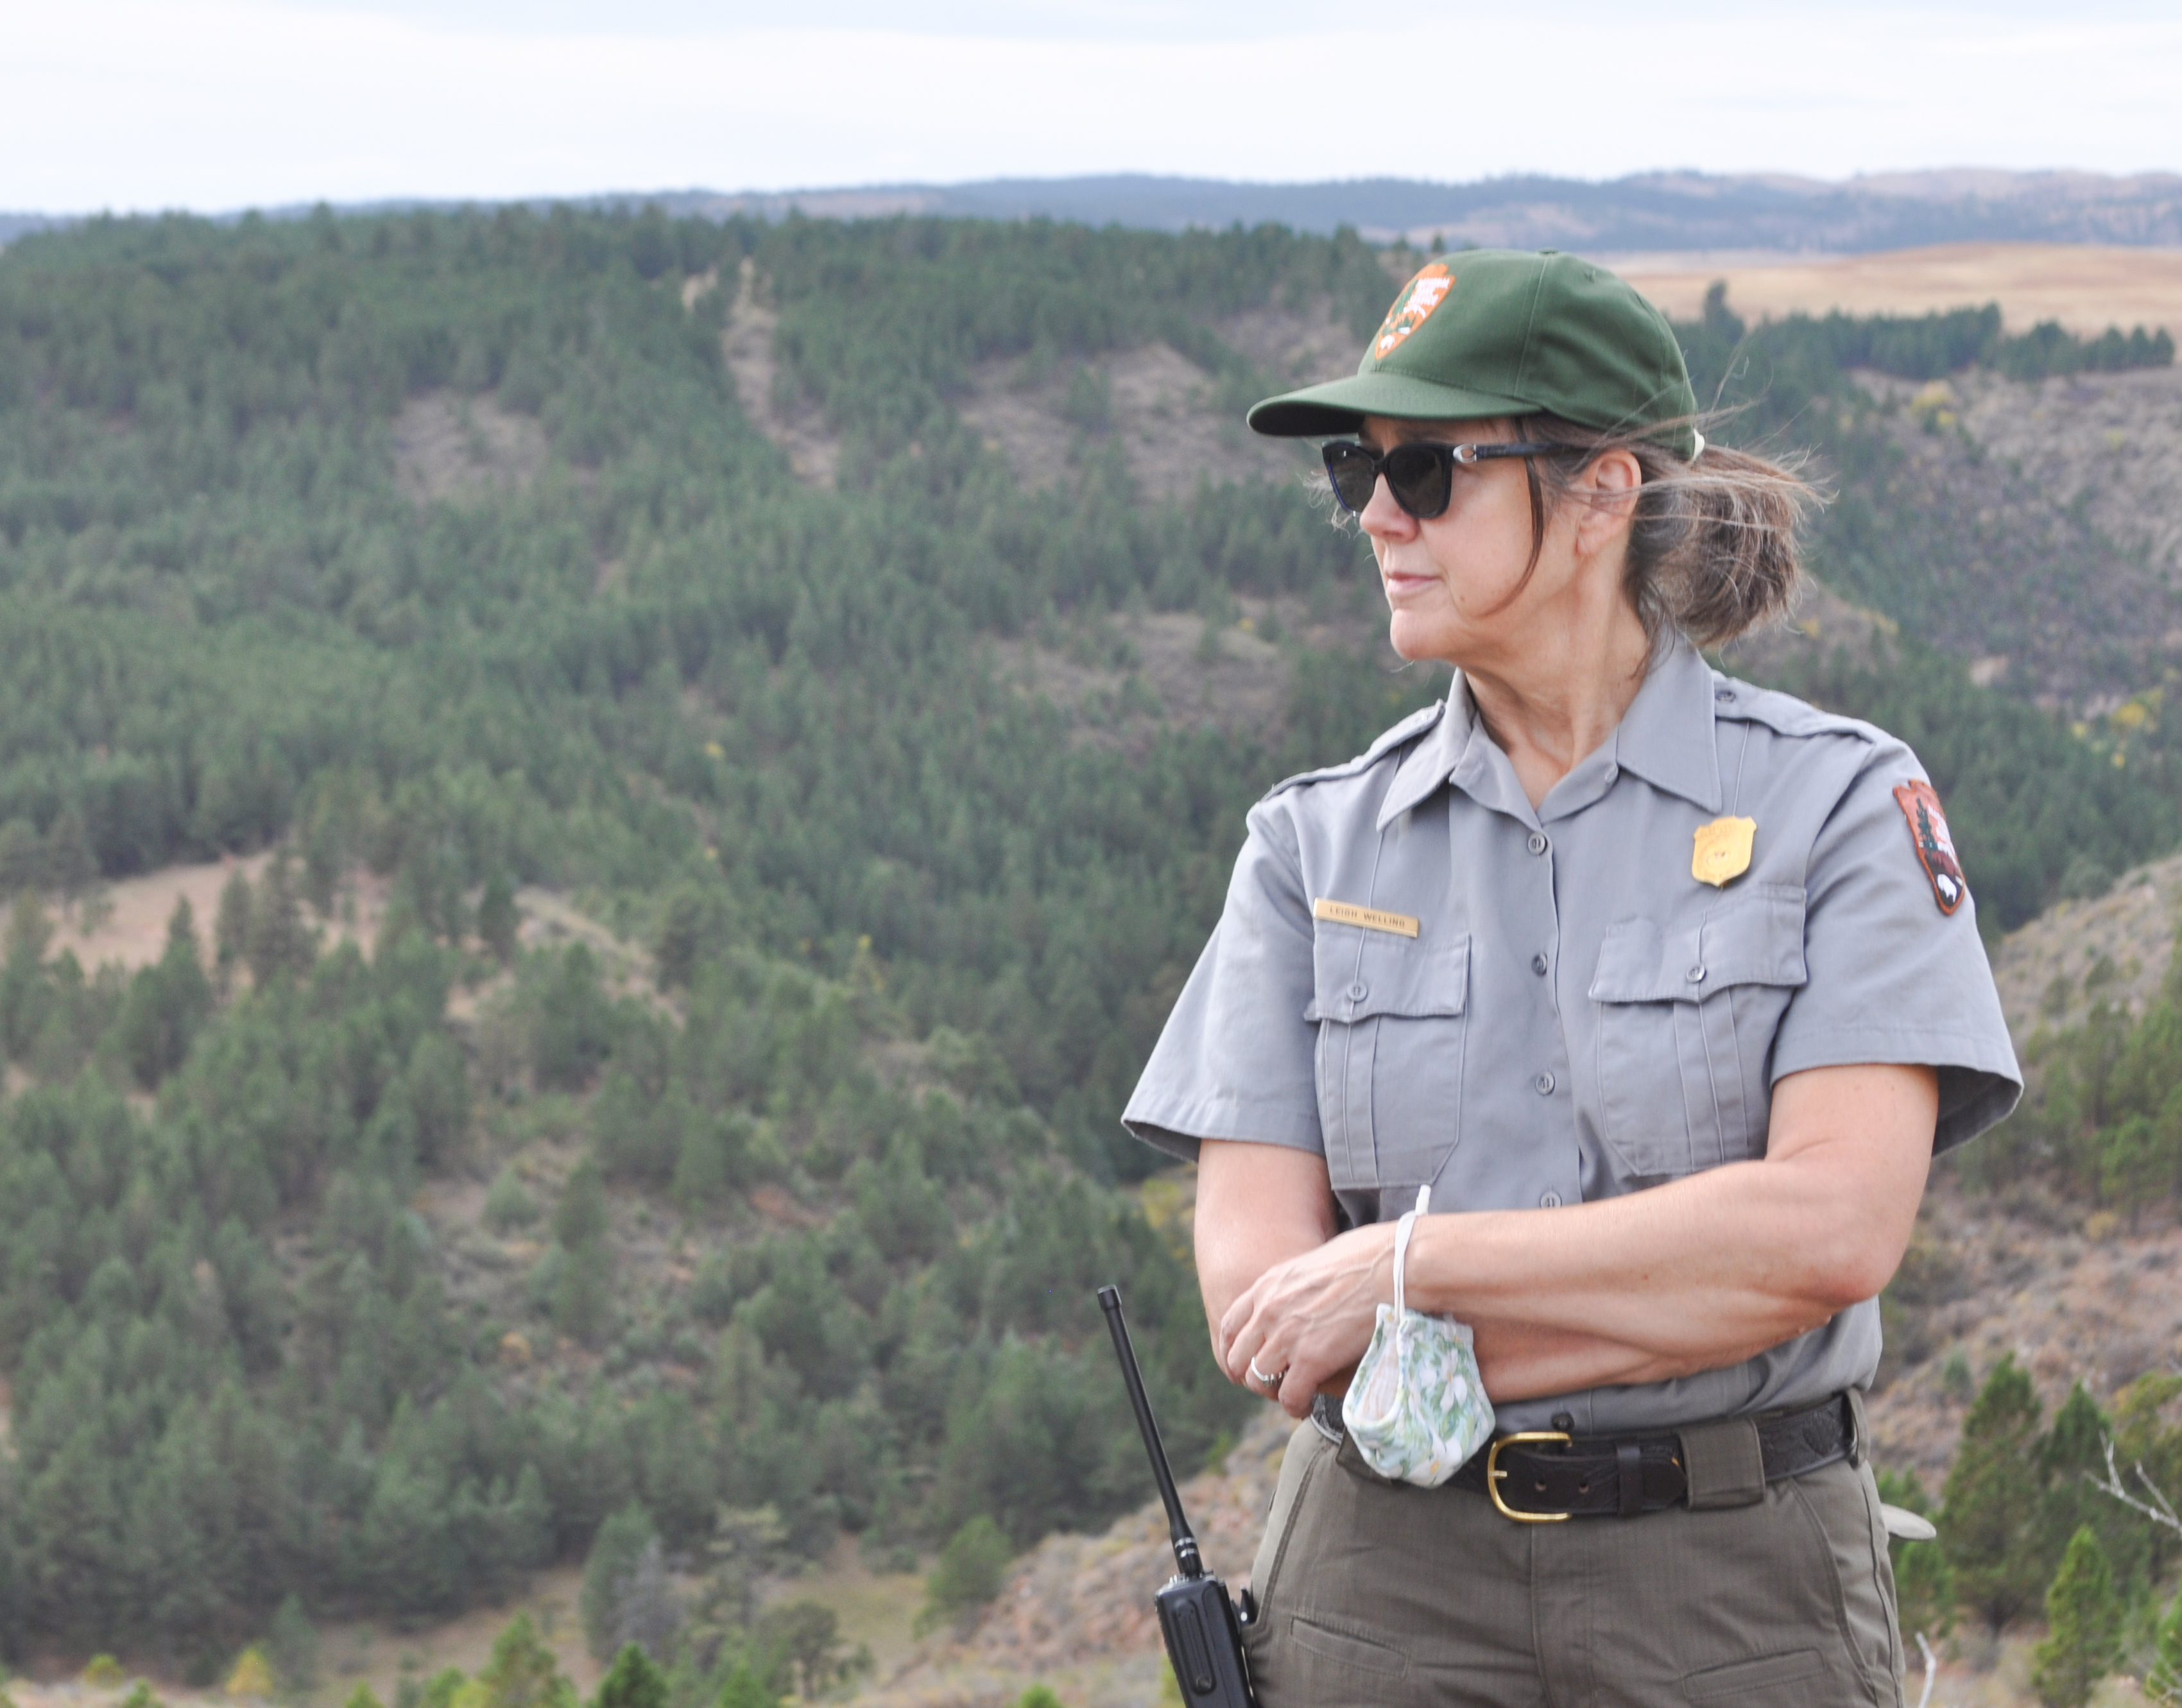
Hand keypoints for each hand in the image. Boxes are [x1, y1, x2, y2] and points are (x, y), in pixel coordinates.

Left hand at [1216, 1219, 1395, 1418]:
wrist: (1394, 1267)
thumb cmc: (1367, 1257)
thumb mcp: (1315, 1261)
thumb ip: (1299, 1284)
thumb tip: (1308, 1295)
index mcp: (1268, 1285)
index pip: (1231, 1325)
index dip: (1236, 1348)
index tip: (1247, 1361)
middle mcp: (1269, 1311)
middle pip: (1238, 1357)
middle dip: (1251, 1374)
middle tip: (1272, 1382)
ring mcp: (1287, 1336)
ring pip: (1258, 1379)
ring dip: (1273, 1391)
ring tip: (1291, 1395)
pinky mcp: (1312, 1359)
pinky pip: (1289, 1395)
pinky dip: (1296, 1405)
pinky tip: (1306, 1405)